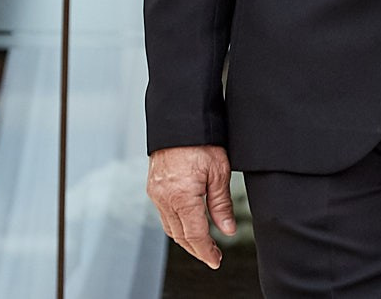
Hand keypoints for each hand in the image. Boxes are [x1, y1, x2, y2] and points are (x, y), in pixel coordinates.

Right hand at [146, 144, 236, 268]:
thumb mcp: (219, 171)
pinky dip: (176, 225)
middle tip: (211, 256)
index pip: (195, 234)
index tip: (215, 260)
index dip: (206, 251)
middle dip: (196, 249)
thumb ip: (222, 204)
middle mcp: (165, 197)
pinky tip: (187, 224)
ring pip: (170, 227)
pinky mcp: (153, 187)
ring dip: (185, 239)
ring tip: (202, 244)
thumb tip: (227, 229)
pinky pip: (163, 215)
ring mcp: (156, 193)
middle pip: (180, 236)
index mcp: (182, 195)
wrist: (179, 120)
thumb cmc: (201, 140)